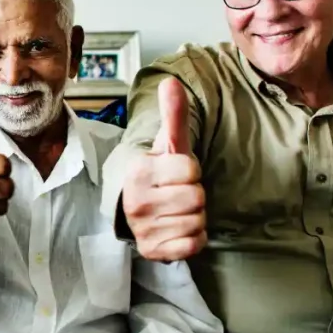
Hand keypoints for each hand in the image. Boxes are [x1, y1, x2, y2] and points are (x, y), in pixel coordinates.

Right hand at [122, 78, 206, 260]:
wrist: (135, 210)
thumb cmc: (158, 174)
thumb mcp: (166, 145)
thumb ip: (173, 114)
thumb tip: (171, 81)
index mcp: (138, 171)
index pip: (191, 170)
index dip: (190, 171)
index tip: (174, 174)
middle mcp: (136, 200)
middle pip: (197, 197)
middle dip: (194, 195)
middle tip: (176, 193)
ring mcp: (143, 228)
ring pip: (198, 221)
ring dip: (195, 217)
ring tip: (176, 211)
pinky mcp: (152, 250)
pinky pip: (193, 244)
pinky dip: (192, 238)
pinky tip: (177, 229)